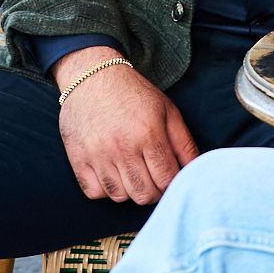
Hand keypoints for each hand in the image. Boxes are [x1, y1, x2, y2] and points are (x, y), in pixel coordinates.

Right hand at [53, 57, 198, 206]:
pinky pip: (94, 192)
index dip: (172, 185)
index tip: (169, 179)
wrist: (92, 76)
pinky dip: (105, 189)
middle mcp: (122, 147)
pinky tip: (111, 174)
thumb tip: (195, 171)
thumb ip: (184, 143)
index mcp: (149, 134)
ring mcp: (97, 154)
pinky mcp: (77, 157)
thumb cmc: (133, 94)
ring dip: (129, 191)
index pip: (167, 180)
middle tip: (152, 179)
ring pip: (119, 196)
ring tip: (132, 174)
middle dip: (153, 192)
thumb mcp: (167, 110)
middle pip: (144, 194)